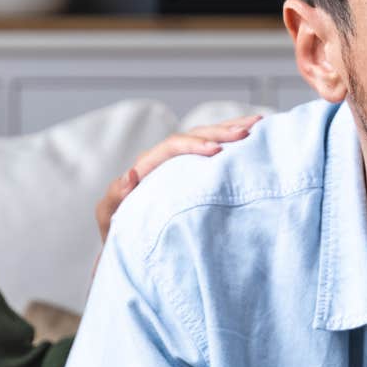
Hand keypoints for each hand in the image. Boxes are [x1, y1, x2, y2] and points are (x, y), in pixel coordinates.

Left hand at [95, 115, 258, 240]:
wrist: (128, 242)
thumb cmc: (118, 232)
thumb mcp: (109, 219)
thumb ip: (114, 198)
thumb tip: (130, 176)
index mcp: (147, 166)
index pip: (171, 147)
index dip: (193, 145)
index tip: (216, 150)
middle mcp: (164, 159)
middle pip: (194, 135)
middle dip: (220, 131)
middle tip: (246, 131)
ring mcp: (180, 163)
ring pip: (206, 137)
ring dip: (231, 129)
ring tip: (257, 123)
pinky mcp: (193, 170)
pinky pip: (213, 149)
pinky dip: (232, 141)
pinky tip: (254, 135)